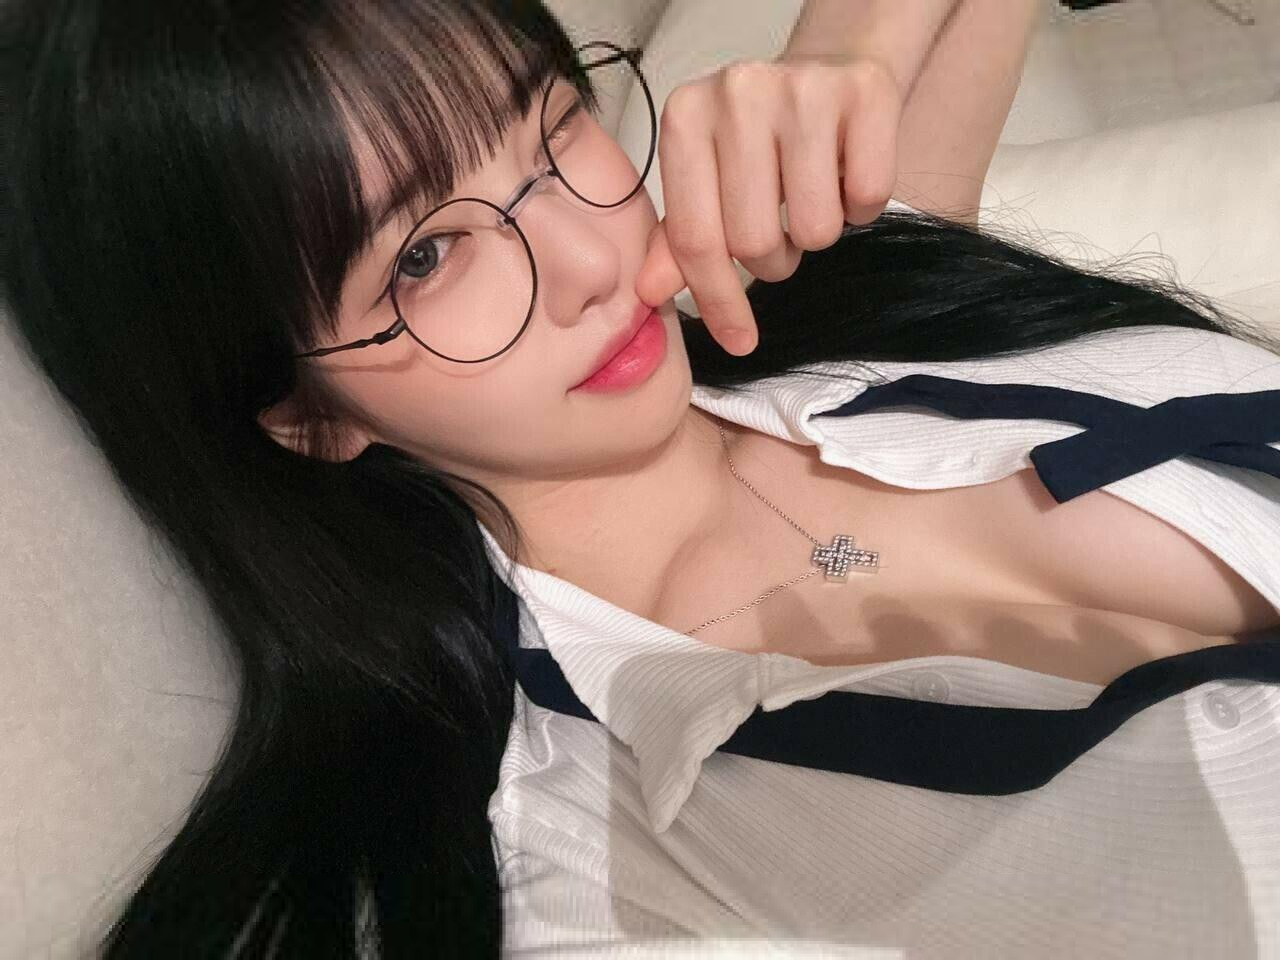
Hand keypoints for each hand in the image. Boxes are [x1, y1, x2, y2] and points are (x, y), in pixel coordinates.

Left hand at [634, 55, 903, 355]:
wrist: (830, 70)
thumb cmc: (761, 140)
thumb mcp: (709, 181)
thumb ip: (681, 238)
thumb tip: (650, 293)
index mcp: (685, 118)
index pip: (696, 237)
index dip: (718, 300)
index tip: (739, 341)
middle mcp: (737, 93)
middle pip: (754, 242)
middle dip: (774, 259)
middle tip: (782, 228)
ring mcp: (803, 87)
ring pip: (815, 230)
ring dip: (818, 235)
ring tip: (814, 196)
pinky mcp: (865, 92)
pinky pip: (868, 198)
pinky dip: (862, 208)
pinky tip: (846, 176)